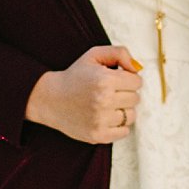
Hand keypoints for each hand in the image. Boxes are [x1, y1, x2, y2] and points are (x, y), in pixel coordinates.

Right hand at [27, 43, 143, 142]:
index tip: (116, 80)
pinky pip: (124, 132)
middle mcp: (104, 101)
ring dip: (122, 110)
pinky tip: (105, 117)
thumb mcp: (94, 55)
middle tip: (109, 92)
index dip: (128, 79)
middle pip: (135, 99)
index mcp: (105, 80)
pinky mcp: (98, 135)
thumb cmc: (75, 76)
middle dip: (125, 94)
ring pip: (131, 116)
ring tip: (107, 105)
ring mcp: (100, 120)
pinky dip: (118, 126)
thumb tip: (138, 68)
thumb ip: (120, 53)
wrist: (50, 99)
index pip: (137, 82)